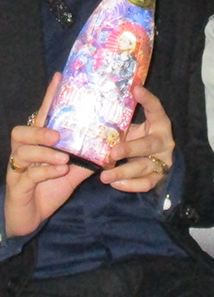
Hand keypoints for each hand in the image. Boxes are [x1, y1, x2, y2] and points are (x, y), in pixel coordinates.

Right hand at [5, 73, 92, 237]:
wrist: (31, 219)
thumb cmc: (50, 189)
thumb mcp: (73, 171)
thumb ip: (88, 156)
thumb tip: (113, 143)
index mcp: (39, 143)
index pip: (43, 116)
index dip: (50, 96)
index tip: (59, 76)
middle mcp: (25, 151)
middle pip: (22, 131)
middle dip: (40, 131)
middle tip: (58, 135)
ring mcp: (18, 168)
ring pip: (23, 151)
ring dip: (45, 152)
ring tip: (64, 157)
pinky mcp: (17, 186)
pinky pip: (29, 174)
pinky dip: (45, 171)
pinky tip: (59, 171)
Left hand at [100, 85, 174, 192]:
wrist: (153, 158)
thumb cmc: (136, 137)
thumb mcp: (131, 127)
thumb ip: (118, 121)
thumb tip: (89, 108)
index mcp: (159, 123)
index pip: (156, 108)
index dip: (147, 99)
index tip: (135, 89)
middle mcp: (164, 141)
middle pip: (148, 145)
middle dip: (130, 149)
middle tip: (112, 152)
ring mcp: (163, 161)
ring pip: (144, 167)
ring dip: (124, 172)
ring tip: (104, 176)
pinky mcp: (159, 177)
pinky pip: (146, 184)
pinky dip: (130, 185)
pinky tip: (115, 183)